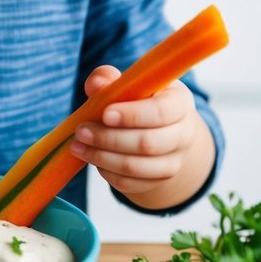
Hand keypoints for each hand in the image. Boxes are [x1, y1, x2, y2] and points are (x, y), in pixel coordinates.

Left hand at [69, 65, 206, 200]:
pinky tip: (92, 158)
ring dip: (102, 157)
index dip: (133, 115)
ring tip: (78, 146)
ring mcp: (173, 162)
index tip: (105, 114)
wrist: (161, 129)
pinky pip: (129, 183)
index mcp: (179, 103)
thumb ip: (109, 78)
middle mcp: (182, 135)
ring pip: (136, 167)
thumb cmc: (140, 100)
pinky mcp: (157, 181)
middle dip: (109, 139)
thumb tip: (96, 84)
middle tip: (81, 130)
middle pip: (148, 143)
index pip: (161, 112)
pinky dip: (106, 172)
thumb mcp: (129, 83)